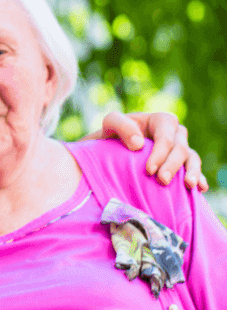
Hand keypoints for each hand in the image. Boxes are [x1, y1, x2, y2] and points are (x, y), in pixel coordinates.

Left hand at [93, 111, 208, 190]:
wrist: (109, 150)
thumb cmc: (111, 135)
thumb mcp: (110, 124)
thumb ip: (121, 126)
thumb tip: (139, 144)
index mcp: (161, 121)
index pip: (166, 137)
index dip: (160, 153)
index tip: (148, 170)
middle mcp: (175, 134)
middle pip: (181, 149)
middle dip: (173, 165)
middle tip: (162, 181)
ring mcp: (180, 149)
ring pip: (192, 158)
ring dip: (192, 172)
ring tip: (189, 185)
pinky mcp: (181, 164)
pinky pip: (194, 170)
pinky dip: (199, 178)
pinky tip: (200, 188)